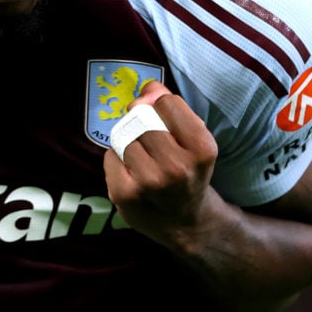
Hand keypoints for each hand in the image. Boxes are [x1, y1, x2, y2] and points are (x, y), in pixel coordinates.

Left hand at [103, 80, 218, 247]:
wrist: (187, 223)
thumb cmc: (190, 172)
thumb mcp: (195, 140)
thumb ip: (173, 108)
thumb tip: (148, 88)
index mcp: (201, 149)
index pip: (167, 102)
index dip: (161, 105)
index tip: (164, 117)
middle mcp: (177, 167)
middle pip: (142, 118)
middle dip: (142, 121)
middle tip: (150, 138)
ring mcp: (148, 183)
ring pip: (124, 136)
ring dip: (129, 141)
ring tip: (144, 158)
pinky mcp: (124, 194)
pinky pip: (110, 155)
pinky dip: (117, 158)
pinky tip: (132, 173)